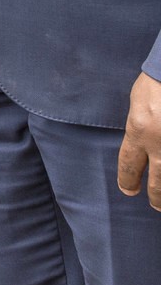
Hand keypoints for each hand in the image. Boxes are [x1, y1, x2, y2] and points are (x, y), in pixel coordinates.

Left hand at [118, 73, 160, 210]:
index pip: (129, 165)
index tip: (129, 190)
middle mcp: (160, 144)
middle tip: (156, 205)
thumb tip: (142, 144)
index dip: (127, 180)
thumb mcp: (140, 102)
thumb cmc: (158, 79)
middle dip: (156, 197)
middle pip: (158, 183)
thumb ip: (140, 126)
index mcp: (139, 131)